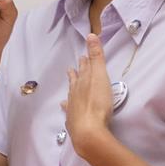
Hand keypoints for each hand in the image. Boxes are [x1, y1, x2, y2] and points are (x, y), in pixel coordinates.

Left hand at [63, 33, 115, 153]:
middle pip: (76, 80)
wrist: (88, 131)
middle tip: (73, 67)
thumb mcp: (100, 76)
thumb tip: (90, 34)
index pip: (85, 68)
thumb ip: (96, 57)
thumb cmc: (98, 103)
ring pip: (71, 94)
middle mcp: (75, 93)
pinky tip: (64, 107)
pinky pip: (69, 111)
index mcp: (84, 81)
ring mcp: (73, 108)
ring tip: (70, 81)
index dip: (85, 62)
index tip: (82, 56)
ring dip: (72, 87)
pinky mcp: (73, 121)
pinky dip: (67, 107)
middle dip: (77, 73)